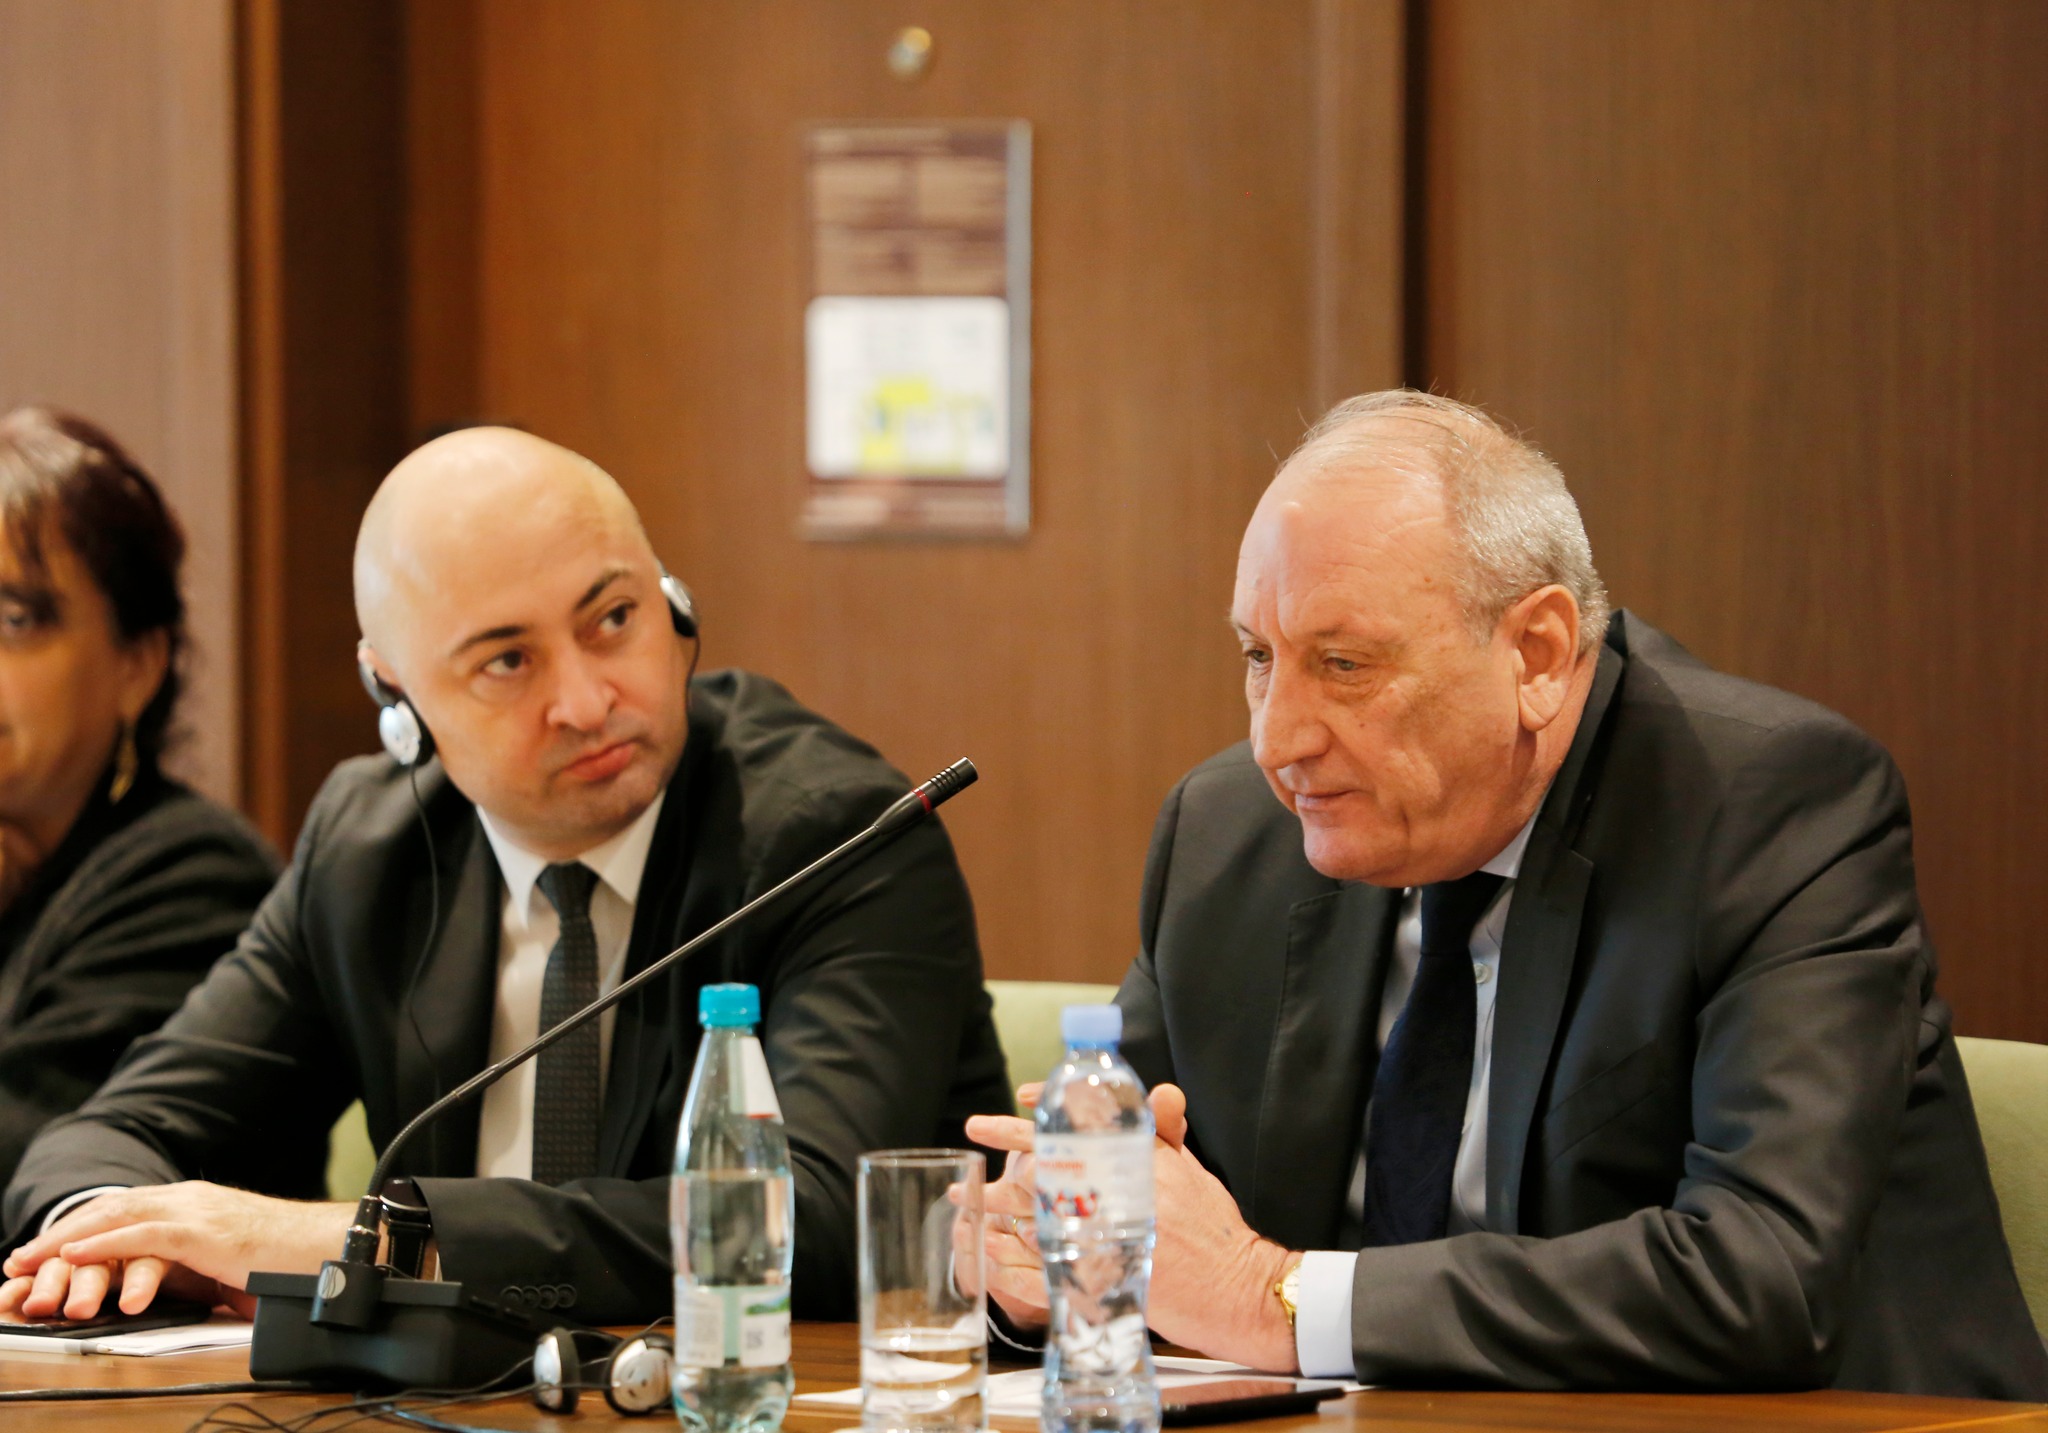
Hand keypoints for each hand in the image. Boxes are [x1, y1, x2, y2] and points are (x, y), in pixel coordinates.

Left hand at [0, 1183, 352, 1320]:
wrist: (332, 1248)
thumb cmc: (290, 1262)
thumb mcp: (228, 1263)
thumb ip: (193, 1267)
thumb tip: (165, 1290)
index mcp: (197, 1206)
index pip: (126, 1209)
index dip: (81, 1228)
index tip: (44, 1251)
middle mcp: (191, 1199)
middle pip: (111, 1207)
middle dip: (60, 1232)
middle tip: (19, 1257)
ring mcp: (197, 1211)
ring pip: (117, 1216)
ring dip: (66, 1238)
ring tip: (29, 1258)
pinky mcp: (205, 1232)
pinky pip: (143, 1234)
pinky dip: (102, 1244)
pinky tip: (73, 1255)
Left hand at [961, 1081, 1295, 1370]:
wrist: (1238, 1289)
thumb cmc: (1217, 1231)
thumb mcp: (1193, 1172)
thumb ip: (1166, 1134)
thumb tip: (1161, 1092)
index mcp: (1140, 1160)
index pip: (1083, 1123)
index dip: (1049, 1108)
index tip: (1023, 1096)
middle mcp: (1118, 1191)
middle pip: (1045, 1165)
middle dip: (1004, 1152)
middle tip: (971, 1143)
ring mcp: (1106, 1234)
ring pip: (1033, 1212)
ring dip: (992, 1204)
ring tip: (962, 1198)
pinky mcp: (1099, 1275)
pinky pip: (1040, 1261)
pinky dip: (1008, 1254)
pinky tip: (985, 1249)